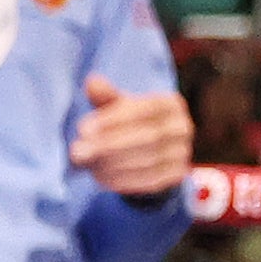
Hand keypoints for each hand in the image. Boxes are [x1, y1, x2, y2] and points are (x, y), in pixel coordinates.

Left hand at [68, 76, 191, 200]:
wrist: (150, 153)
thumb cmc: (128, 124)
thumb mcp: (117, 107)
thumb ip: (105, 96)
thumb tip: (92, 81)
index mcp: (170, 103)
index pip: (145, 109)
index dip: (113, 119)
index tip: (83, 129)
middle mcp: (183, 127)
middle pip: (147, 137)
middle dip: (108, 145)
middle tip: (77, 151)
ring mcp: (183, 152)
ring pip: (147, 160)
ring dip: (111, 164)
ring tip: (85, 164)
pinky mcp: (178, 175)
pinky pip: (149, 180)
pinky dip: (122, 180)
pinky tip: (100, 177)